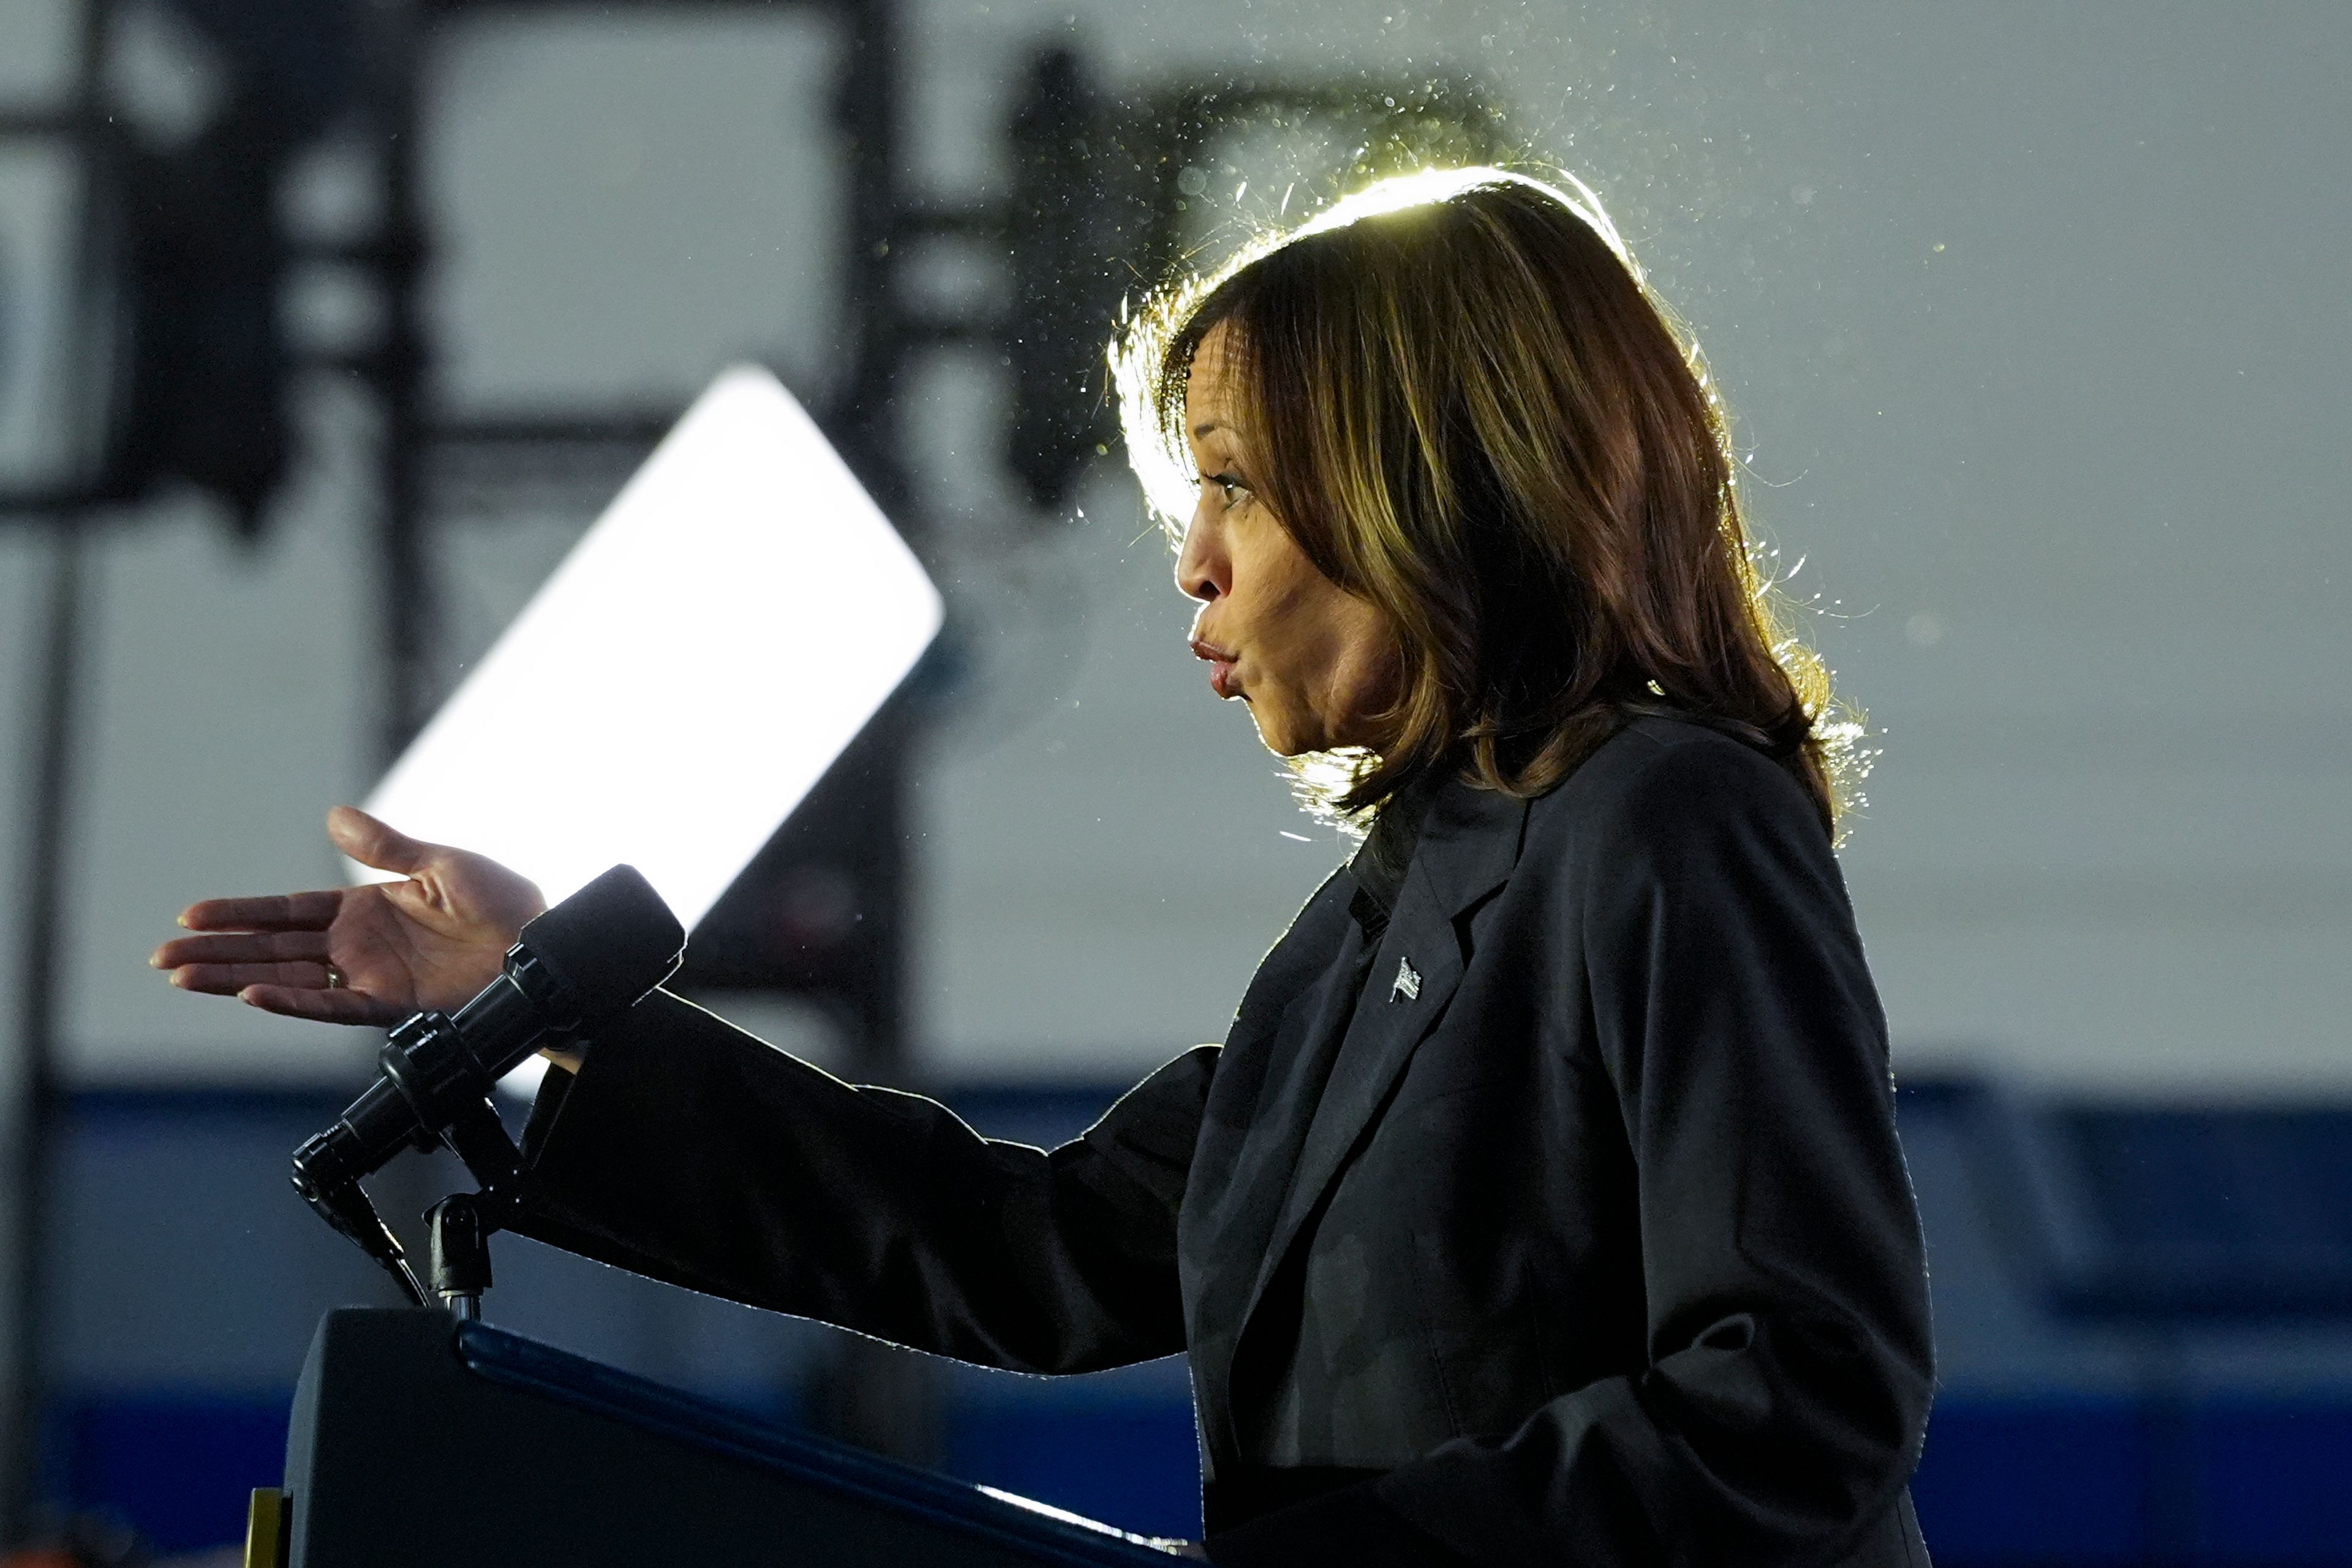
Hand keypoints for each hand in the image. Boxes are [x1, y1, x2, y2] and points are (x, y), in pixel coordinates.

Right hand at [151, 806, 546, 1026]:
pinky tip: (255, 995)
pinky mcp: (394, 1004)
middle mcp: (359, 945)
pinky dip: (295, 1002)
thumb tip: (334, 816)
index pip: (286, 912)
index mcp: (364, 909)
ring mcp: (371, 976)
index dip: (239, 913)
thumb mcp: (440, 864)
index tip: (191, 916)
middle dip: (218, 953)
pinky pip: (335, 1006)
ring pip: (289, 980)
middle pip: (273, 949)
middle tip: (163, 959)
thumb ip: (385, 847)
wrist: (543, 941)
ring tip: (186, 978)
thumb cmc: (503, 900)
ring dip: (238, 978)